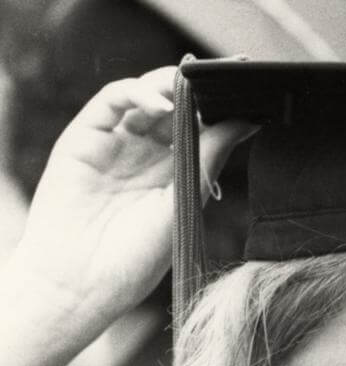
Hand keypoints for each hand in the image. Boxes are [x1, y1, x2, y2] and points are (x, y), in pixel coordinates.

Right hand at [12, 66, 249, 327]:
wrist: (76, 288)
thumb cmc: (131, 260)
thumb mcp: (182, 204)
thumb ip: (210, 157)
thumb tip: (250, 121)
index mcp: (173, 169)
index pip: (201, 123)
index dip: (222, 105)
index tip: (248, 88)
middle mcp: (144, 152)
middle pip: (175, 103)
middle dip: (199, 88)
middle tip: (224, 77)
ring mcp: (114, 142)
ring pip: (145, 94)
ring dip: (169, 85)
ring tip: (190, 89)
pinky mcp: (83, 137)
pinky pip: (112, 100)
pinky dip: (138, 91)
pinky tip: (161, 104)